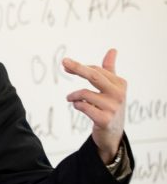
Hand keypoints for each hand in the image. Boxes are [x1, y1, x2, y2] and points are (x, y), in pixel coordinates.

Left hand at [62, 48, 126, 162]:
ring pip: (84, 94)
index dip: (80, 67)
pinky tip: (78, 106)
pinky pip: (83, 107)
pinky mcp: (104, 119)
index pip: (97, 70)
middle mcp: (118, 94)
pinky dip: (77, 105)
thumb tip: (112, 50)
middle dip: (78, 68)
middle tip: (64, 62)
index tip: (66, 65)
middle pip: (94, 76)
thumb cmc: (110, 106)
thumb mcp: (112, 87)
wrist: (113, 133)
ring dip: (73, 96)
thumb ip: (109, 69)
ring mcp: (112, 107)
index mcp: (120, 83)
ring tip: (70, 99)